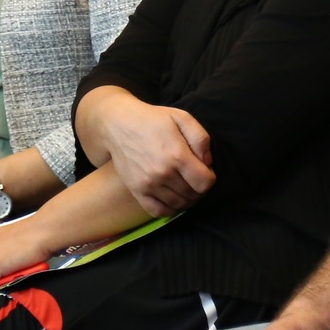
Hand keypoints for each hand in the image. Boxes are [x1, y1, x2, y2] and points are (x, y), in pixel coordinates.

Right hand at [93, 93, 214, 214]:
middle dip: (199, 187)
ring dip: (187, 199)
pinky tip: (172, 198)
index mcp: (177, 155)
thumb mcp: (182, 118)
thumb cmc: (153, 120)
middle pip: (193, 195)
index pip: (205, 183)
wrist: (119, 125)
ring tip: (185, 185)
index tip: (205, 170)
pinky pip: (158, 211)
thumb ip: (201, 139)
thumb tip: (207, 162)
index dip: (210, 178)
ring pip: (179, 204)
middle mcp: (162, 173)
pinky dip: (170, 209)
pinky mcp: (137, 191)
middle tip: (194, 176)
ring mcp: (148, 185)